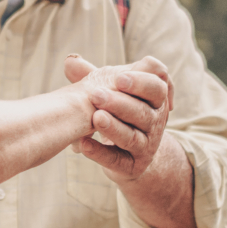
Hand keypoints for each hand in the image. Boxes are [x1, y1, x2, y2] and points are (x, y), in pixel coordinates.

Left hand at [64, 55, 173, 181]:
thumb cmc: (122, 115)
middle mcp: (155, 123)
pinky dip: (100, 153)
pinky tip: (82, 145)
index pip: (156, 88)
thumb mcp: (114, 94)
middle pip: (143, 112)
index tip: (118, 78)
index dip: (140, 83)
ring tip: (95, 118)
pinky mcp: (133, 166)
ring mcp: (146, 146)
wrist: (131, 154)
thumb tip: (70, 60)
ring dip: (113, 127)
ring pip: (132, 137)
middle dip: (119, 103)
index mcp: (155, 101)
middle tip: (96, 94)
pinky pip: (116, 160)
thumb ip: (95, 77)